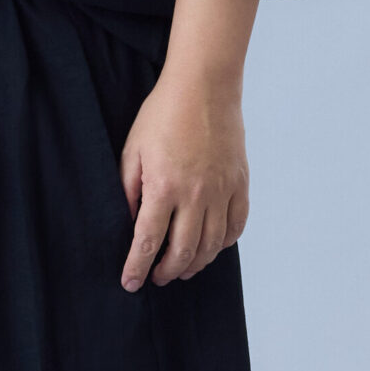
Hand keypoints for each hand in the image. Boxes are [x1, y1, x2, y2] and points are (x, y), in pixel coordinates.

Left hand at [119, 65, 249, 288]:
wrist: (204, 86)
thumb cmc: (163, 114)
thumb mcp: (132, 150)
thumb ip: (129, 190)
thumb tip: (129, 224)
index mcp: (164, 186)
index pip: (148, 241)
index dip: (137, 267)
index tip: (131, 284)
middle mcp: (196, 194)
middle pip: (183, 251)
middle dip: (166, 272)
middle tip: (156, 278)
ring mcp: (222, 190)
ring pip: (212, 245)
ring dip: (195, 264)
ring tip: (181, 269)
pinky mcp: (240, 183)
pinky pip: (236, 225)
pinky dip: (224, 243)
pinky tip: (211, 247)